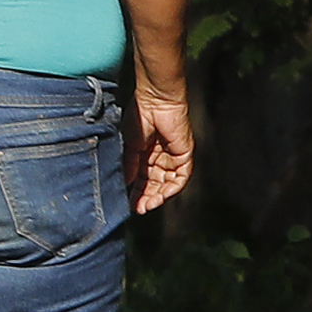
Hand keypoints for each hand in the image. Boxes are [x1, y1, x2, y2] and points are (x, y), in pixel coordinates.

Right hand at [127, 77, 196, 214]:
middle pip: (155, 184)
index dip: (136, 192)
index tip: (129, 204)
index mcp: (145, 155)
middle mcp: (160, 158)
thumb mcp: (129, 146)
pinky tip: (162, 195)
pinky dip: (173, 188)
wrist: (154, 102)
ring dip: (159, 196)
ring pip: (168, 183)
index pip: (142, 179)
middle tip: (139, 209)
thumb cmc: (139, 118)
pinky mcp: (185, 155)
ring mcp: (173, 157)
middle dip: (148, 197)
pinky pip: (181, 177)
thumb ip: (130, 165)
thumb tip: (126, 184)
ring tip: (148, 205)